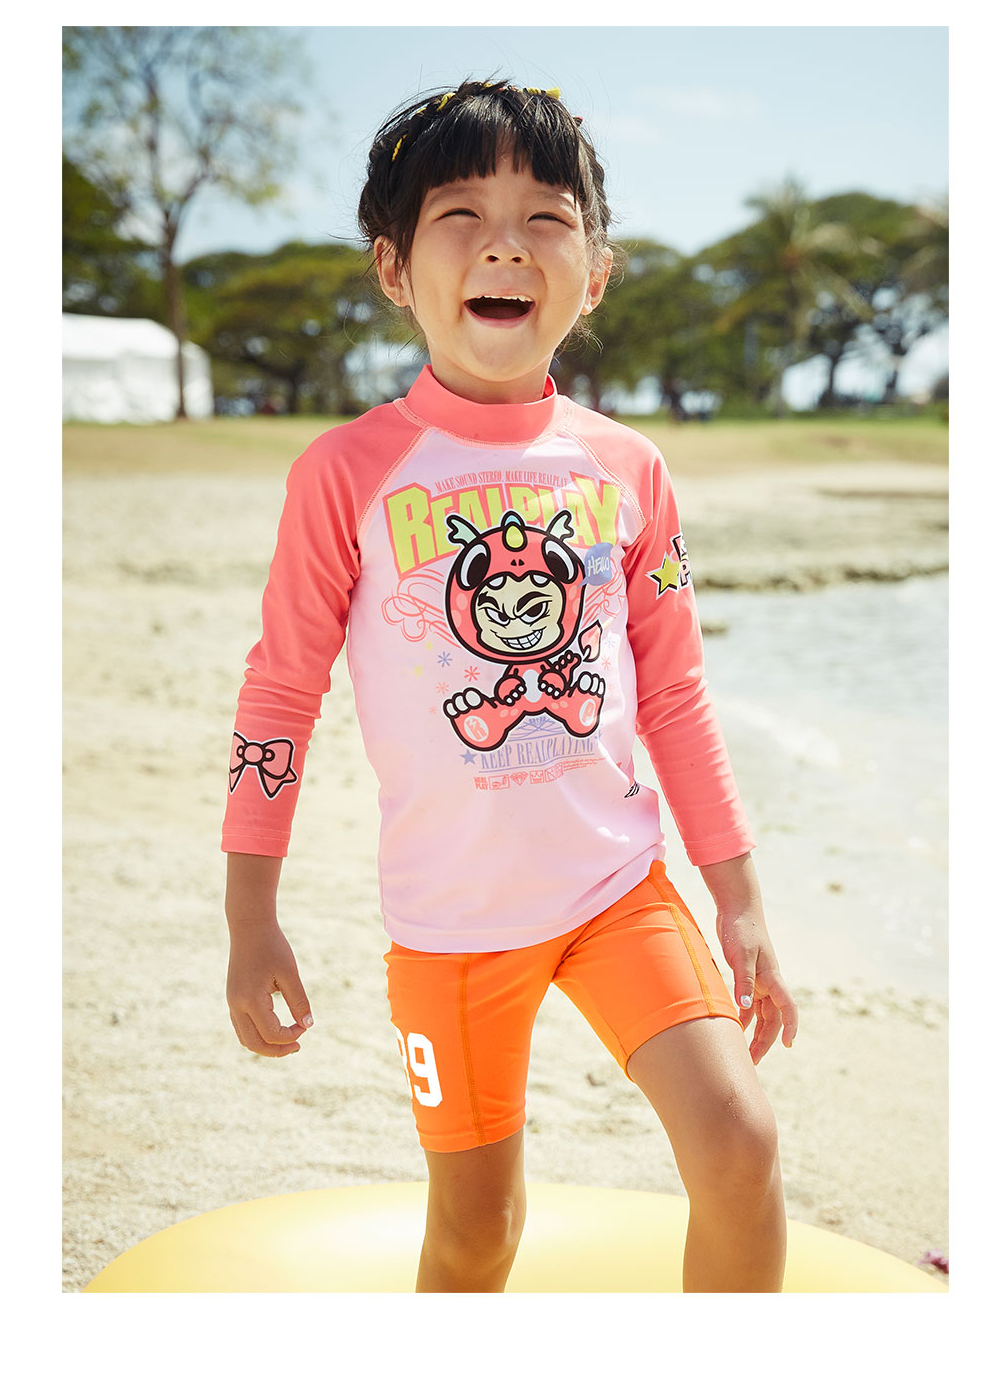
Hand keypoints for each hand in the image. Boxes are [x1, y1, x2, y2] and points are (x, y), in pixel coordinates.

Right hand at [226, 921, 313, 1057]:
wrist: (249, 926)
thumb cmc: (273, 946)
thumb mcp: (290, 973)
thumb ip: (299, 1001)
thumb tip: (308, 1025)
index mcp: (251, 1000)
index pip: (272, 1033)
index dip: (292, 1035)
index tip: (306, 1025)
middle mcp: (236, 1005)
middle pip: (253, 1044)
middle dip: (276, 1050)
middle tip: (298, 1047)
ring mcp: (232, 1002)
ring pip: (245, 1038)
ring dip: (265, 1045)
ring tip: (288, 1041)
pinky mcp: (233, 998)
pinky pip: (242, 1026)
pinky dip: (257, 1034)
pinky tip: (275, 1028)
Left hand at [716, 908, 797, 1064]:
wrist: (736, 909)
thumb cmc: (741, 929)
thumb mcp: (740, 955)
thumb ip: (743, 981)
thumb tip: (744, 1008)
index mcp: (773, 978)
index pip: (788, 1008)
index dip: (791, 1027)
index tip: (788, 1045)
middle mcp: (769, 983)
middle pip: (773, 1019)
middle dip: (765, 1042)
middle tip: (751, 1063)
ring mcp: (759, 981)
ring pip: (761, 1015)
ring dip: (754, 1034)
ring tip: (743, 1054)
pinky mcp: (746, 977)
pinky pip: (748, 1005)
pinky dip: (742, 1018)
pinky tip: (733, 1030)